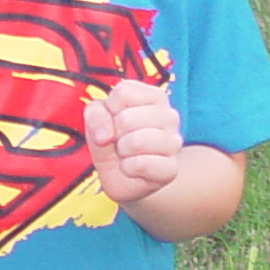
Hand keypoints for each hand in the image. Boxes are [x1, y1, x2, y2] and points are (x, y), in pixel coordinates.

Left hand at [83, 77, 181, 204]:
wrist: (124, 178)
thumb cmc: (112, 143)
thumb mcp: (96, 122)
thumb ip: (95, 115)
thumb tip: (105, 135)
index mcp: (153, 96)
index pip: (124, 91)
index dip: (109, 109)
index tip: (113, 120)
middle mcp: (169, 116)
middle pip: (127, 118)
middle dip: (115, 134)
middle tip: (120, 142)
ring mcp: (174, 142)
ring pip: (136, 142)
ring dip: (122, 152)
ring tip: (127, 155)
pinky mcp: (171, 168)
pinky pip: (142, 165)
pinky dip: (128, 169)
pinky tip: (133, 169)